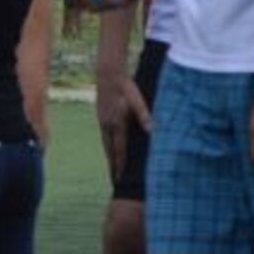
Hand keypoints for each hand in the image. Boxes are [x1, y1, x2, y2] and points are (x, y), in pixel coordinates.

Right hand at [95, 65, 150, 181]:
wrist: (108, 73)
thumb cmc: (125, 86)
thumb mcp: (137, 100)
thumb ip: (144, 115)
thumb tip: (152, 130)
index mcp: (117, 123)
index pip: (119, 149)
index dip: (120, 164)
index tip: (120, 177)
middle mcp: (107, 124)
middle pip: (109, 150)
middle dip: (112, 165)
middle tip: (114, 179)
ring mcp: (102, 120)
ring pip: (105, 143)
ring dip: (109, 156)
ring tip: (112, 167)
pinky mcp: (101, 115)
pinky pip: (104, 135)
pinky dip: (107, 145)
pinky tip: (110, 147)